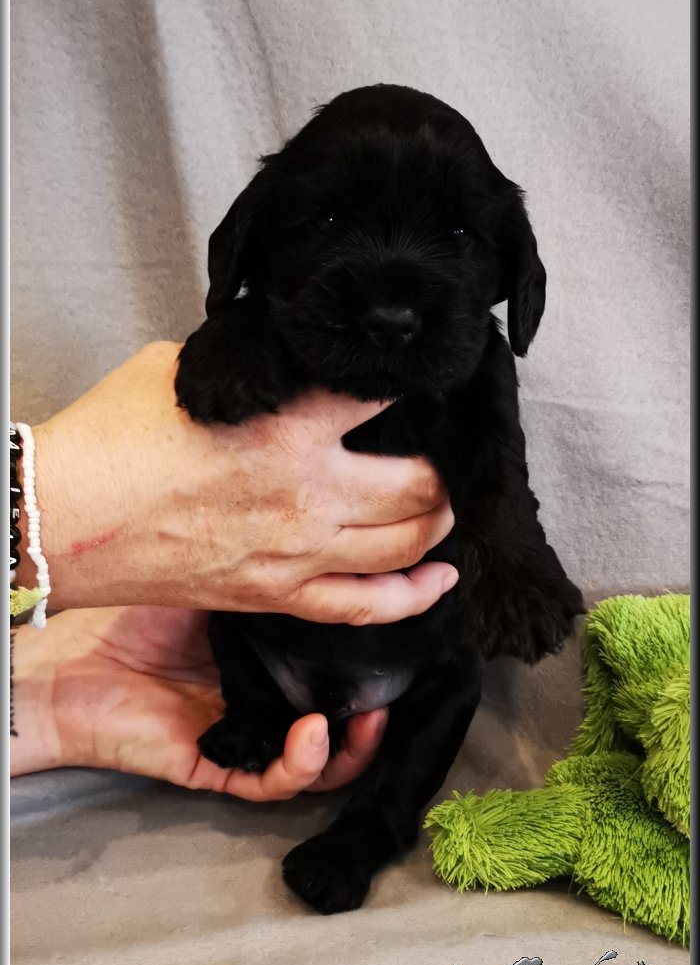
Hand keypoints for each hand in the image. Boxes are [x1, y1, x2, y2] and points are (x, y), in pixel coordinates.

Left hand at [10, 606, 388, 799]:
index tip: (400, 631)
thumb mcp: (214, 587)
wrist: (69, 667)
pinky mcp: (217, 768)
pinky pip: (270, 783)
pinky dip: (301, 765)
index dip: (370, 661)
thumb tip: (322, 552)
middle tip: (399, 683)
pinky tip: (313, 735)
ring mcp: (244, 741)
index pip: (332, 672)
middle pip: (336, 723)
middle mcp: (263, 705)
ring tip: (370, 720)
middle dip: (376, 713)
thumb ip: (265, 581)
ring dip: (351, 749)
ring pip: (316, 764)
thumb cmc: (135, 622)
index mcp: (267, 665)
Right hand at [21, 341, 456, 621]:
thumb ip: (257, 363)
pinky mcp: (278, 594)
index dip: (416, 383)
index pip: (386, 394)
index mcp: (290, 425)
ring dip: (440, 522)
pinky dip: (414, 596)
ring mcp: (298, 553)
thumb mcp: (190, 369)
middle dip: (445, 465)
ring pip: (407, 545)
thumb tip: (291, 356)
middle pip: (421, 483)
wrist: (64, 519)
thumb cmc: (112, 439)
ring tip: (445, 503)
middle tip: (447, 450)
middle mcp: (308, 493)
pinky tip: (440, 580)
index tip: (424, 379)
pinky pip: (365, 608)